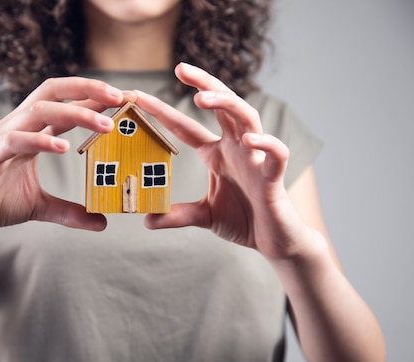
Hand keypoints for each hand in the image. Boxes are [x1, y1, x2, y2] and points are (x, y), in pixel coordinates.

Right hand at [0, 77, 124, 238]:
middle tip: (122, 97)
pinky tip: (63, 147)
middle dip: (88, 89)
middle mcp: (16, 127)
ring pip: (38, 111)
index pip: (65, 104)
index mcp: (30, 132)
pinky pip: (14, 141)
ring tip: (104, 125)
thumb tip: (102, 222)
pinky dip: (39, 140)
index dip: (94, 97)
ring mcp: (0, 139)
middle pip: (53, 92)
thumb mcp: (40, 208)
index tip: (126, 99)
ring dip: (74, 113)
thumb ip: (70, 211)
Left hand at [135, 63, 314, 259]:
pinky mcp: (274, 176)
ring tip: (202, 97)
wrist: (275, 242)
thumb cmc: (244, 222)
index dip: (163, 111)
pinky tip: (248, 140)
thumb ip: (177, 215)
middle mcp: (237, 148)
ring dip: (227, 103)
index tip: (138, 97)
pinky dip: (265, 143)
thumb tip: (147, 220)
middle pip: (222, 105)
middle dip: (203, 83)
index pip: (186, 127)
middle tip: (179, 68)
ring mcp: (256, 158)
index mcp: (218, 154)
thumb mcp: (204, 217)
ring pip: (247, 118)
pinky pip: (276, 153)